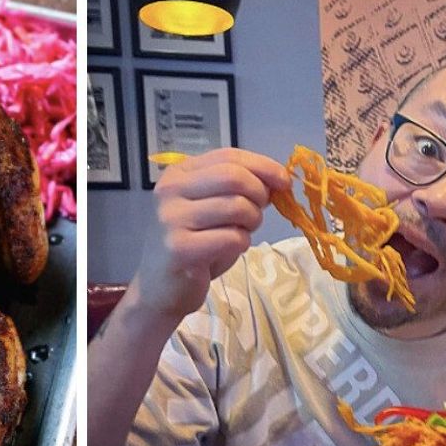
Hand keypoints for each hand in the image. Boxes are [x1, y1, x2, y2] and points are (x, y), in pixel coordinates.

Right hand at [129, 148, 289, 320]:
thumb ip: (236, 189)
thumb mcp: (212, 208)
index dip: (263, 166)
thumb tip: (277, 180)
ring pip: (237, 207)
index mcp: (178, 174)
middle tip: (258, 213)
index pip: (228, 156)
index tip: (283, 181)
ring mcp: (172, 219)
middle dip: (259, 194)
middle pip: (233, 177)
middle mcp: (171, 191)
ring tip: (241, 233)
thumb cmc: (193, 245)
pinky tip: (228, 250)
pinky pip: (232, 238)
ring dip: (252, 222)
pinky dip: (242, 244)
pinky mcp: (180, 248)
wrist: (162, 288)